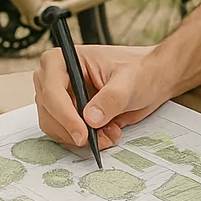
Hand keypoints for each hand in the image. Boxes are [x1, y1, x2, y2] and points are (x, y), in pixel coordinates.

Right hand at [32, 43, 168, 149]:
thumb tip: (90, 119)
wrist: (151, 80)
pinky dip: (85, 140)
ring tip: (109, 133)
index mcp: (63, 60)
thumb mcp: (129, 82)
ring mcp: (61, 98)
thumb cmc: (140, 70)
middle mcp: (56, 78)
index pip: (52, 90)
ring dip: (81, 137)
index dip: (64, 115)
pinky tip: (106, 133)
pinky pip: (66, 135)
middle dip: (75, 130)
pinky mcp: (69, 114)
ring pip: (56, 127)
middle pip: (49, 113)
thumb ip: (111, 99)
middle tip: (101, 138)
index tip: (82, 133)